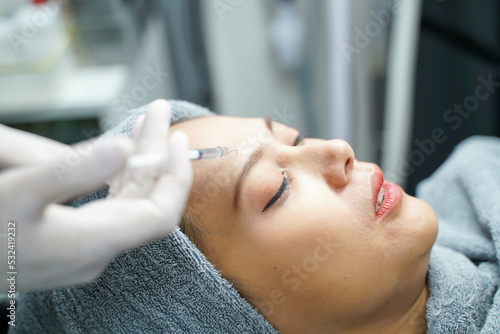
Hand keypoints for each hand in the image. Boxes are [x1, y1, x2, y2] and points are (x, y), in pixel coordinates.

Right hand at [0, 99, 191, 291]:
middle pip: (145, 200)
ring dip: (139, 162)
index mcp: (93, 243)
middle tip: (157, 113)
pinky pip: (110, 207)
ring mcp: (86, 248)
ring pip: (128, 202)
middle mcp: (98, 250)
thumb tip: (124, 147)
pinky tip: (122, 154)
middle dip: (154, 153)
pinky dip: (119, 177)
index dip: (176, 176)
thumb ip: (73, 170)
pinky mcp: (74, 242)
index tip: (177, 137)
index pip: (161, 214)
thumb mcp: (17, 192)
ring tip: (144, 124)